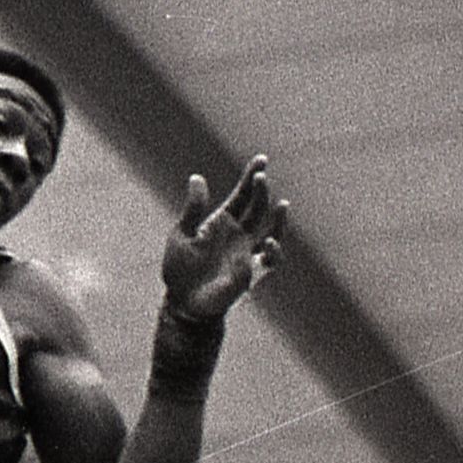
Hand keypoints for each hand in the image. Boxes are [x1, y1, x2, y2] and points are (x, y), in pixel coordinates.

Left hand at [159, 159, 286, 327]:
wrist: (183, 302)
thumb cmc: (180, 268)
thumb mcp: (181, 234)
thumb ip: (193, 209)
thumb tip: (197, 177)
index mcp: (222, 221)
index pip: (242, 195)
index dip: (252, 177)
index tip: (262, 159)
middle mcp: (239, 233)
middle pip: (258, 207)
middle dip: (261, 191)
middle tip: (261, 177)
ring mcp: (248, 252)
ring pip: (272, 230)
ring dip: (278, 218)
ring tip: (281, 203)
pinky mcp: (252, 273)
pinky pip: (271, 260)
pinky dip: (274, 251)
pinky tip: (270, 242)